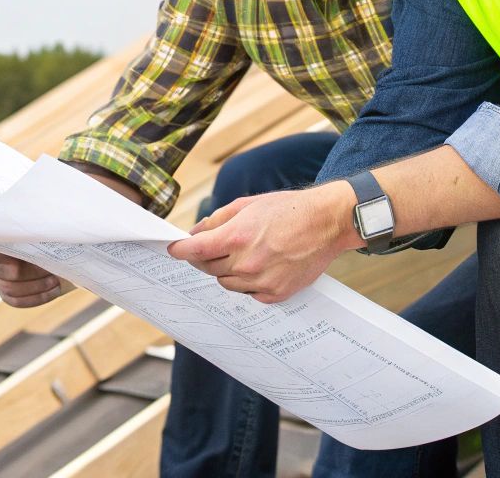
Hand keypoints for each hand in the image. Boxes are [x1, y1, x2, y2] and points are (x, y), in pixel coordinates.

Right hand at [0, 162, 143, 307]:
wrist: (50, 236)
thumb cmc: (51, 223)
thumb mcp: (53, 218)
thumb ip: (55, 216)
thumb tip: (77, 201)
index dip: (14, 257)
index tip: (41, 257)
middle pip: (4, 275)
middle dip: (32, 275)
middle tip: (55, 271)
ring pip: (10, 290)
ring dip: (36, 288)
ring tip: (57, 280)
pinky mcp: (6, 288)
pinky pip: (15, 300)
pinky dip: (36, 298)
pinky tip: (55, 288)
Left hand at [166, 182, 360, 302]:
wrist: (327, 223)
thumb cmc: (289, 210)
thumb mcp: (248, 204)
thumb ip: (217, 219)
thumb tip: (195, 233)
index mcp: (236, 236)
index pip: (195, 250)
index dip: (180, 250)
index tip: (173, 250)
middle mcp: (246, 263)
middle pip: (208, 268)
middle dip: (206, 257)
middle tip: (214, 247)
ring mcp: (261, 281)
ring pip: (227, 283)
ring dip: (227, 271)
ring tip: (245, 254)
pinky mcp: (275, 294)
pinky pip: (249, 293)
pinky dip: (248, 282)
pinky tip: (262, 266)